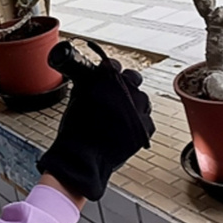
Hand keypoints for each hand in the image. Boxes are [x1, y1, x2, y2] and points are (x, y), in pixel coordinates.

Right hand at [36, 40, 154, 200]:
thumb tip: (94, 76)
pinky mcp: (146, 127)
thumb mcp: (76, 97)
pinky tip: (124, 129)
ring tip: (119, 117)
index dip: (111, 71)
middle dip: (125, 86)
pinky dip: (138, 123)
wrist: (83, 156)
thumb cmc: (76, 129)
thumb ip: (88, 82)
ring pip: (142, 99)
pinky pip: (146, 119)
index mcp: (108, 80)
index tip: (109, 76)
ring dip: (133, 104)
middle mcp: (127, 90)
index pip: (114, 66)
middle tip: (115, 97)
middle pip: (133, 79)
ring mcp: (139, 108)